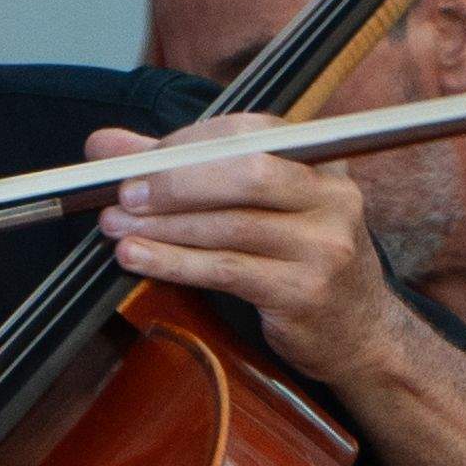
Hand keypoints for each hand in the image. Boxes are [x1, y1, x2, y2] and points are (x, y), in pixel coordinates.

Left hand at [81, 119, 415, 389]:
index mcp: (320, 162)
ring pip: (229, 225)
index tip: (138, 159)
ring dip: (163, 226)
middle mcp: (330, 197)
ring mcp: (323, 246)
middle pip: (245, 172)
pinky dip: (174, 262)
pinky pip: (226, 270)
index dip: (187, 142)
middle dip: (174, 181)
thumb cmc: (299, 260)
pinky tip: (138, 258)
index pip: (248, 132)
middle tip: (123, 192)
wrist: (358, 333)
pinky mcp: (303, 292)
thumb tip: (107, 147)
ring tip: (116, 227)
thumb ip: (182, 169)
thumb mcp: (256, 207)